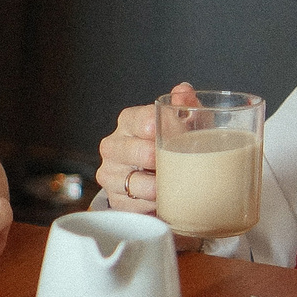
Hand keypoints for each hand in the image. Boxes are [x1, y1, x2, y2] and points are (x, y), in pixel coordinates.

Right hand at [94, 82, 196, 211]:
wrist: (155, 176)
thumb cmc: (172, 145)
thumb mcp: (184, 123)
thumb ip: (185, 104)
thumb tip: (183, 91)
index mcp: (128, 121)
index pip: (146, 121)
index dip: (170, 130)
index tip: (186, 137)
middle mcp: (113, 145)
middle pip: (139, 152)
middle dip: (165, 160)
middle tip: (184, 164)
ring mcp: (110, 173)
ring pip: (134, 182)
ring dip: (159, 187)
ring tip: (176, 185)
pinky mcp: (114, 199)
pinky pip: (134, 205)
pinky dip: (152, 205)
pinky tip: (164, 200)